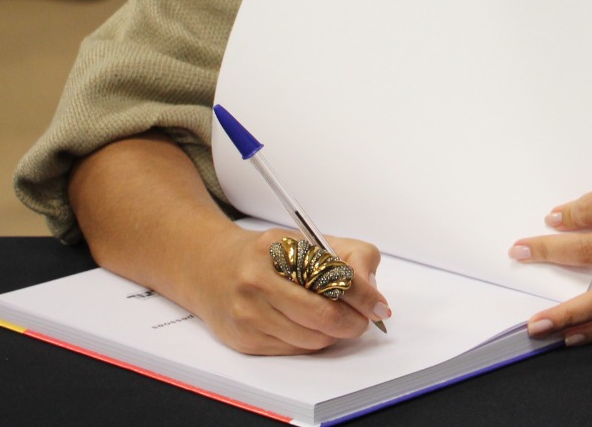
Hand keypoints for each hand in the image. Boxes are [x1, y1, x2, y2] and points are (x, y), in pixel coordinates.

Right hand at [181, 224, 389, 354]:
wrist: (211, 268)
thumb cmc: (269, 255)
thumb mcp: (309, 240)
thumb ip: (350, 256)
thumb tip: (373, 294)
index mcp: (278, 249)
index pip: (334, 277)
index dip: (365, 297)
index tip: (380, 307)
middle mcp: (258, 281)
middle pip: (325, 316)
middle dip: (354, 323)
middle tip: (363, 320)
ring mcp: (248, 313)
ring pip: (313, 339)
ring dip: (333, 335)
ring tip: (334, 320)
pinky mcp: (244, 340)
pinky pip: (294, 350)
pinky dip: (311, 342)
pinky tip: (306, 326)